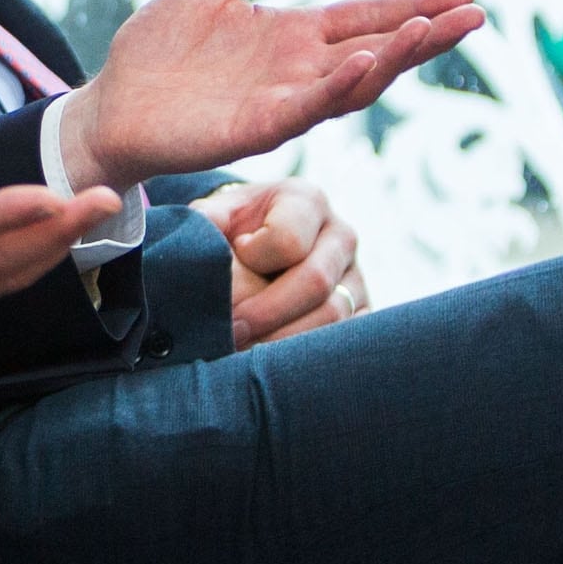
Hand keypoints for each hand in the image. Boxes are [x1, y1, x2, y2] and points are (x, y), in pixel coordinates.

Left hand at [62, 0, 482, 190]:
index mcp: (293, 37)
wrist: (110, 107)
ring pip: (354, 84)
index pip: (366, 19)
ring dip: (394, 59)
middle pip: (378, 51)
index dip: (413, 6)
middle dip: (425, 35)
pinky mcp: (254, 129)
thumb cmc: (158, 53)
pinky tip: (364, 63)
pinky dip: (337, 87)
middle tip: (474, 13)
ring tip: (431, 30)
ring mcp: (281, 103)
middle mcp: (299, 72)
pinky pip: (305, 109)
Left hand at [200, 180, 367, 343]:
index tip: (232, 261)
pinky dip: (307, 356)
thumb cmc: (235, 229)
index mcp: (307, 202)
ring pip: (332, 316)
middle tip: (230, 332)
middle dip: (266, 313)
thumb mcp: (219, 214)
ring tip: (245, 352)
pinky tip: (273, 361)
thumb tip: (201, 234)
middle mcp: (341, 236)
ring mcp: (356, 276)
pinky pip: (345, 340)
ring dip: (284, 340)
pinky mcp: (361, 311)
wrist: (261, 245)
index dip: (254, 259)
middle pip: (314, 282)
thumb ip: (206, 220)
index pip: (289, 239)